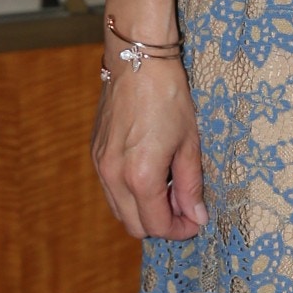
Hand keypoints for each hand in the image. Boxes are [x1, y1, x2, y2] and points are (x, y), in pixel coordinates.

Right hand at [91, 55, 208, 239]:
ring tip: (169, 187)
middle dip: (161, 224)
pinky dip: (130, 193)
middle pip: (135, 226)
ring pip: (120, 210)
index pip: (157, 226)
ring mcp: (100, 165)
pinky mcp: (95, 154)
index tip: (196, 221)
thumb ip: (190, 185)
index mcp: (140, 176)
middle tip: (184, 206)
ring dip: (144, 210)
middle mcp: (114, 176)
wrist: (138, 61)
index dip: (180, 230)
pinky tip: (150, 172)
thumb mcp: (189, 143)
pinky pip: (111, 189)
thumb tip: (196, 216)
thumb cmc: (168, 97)